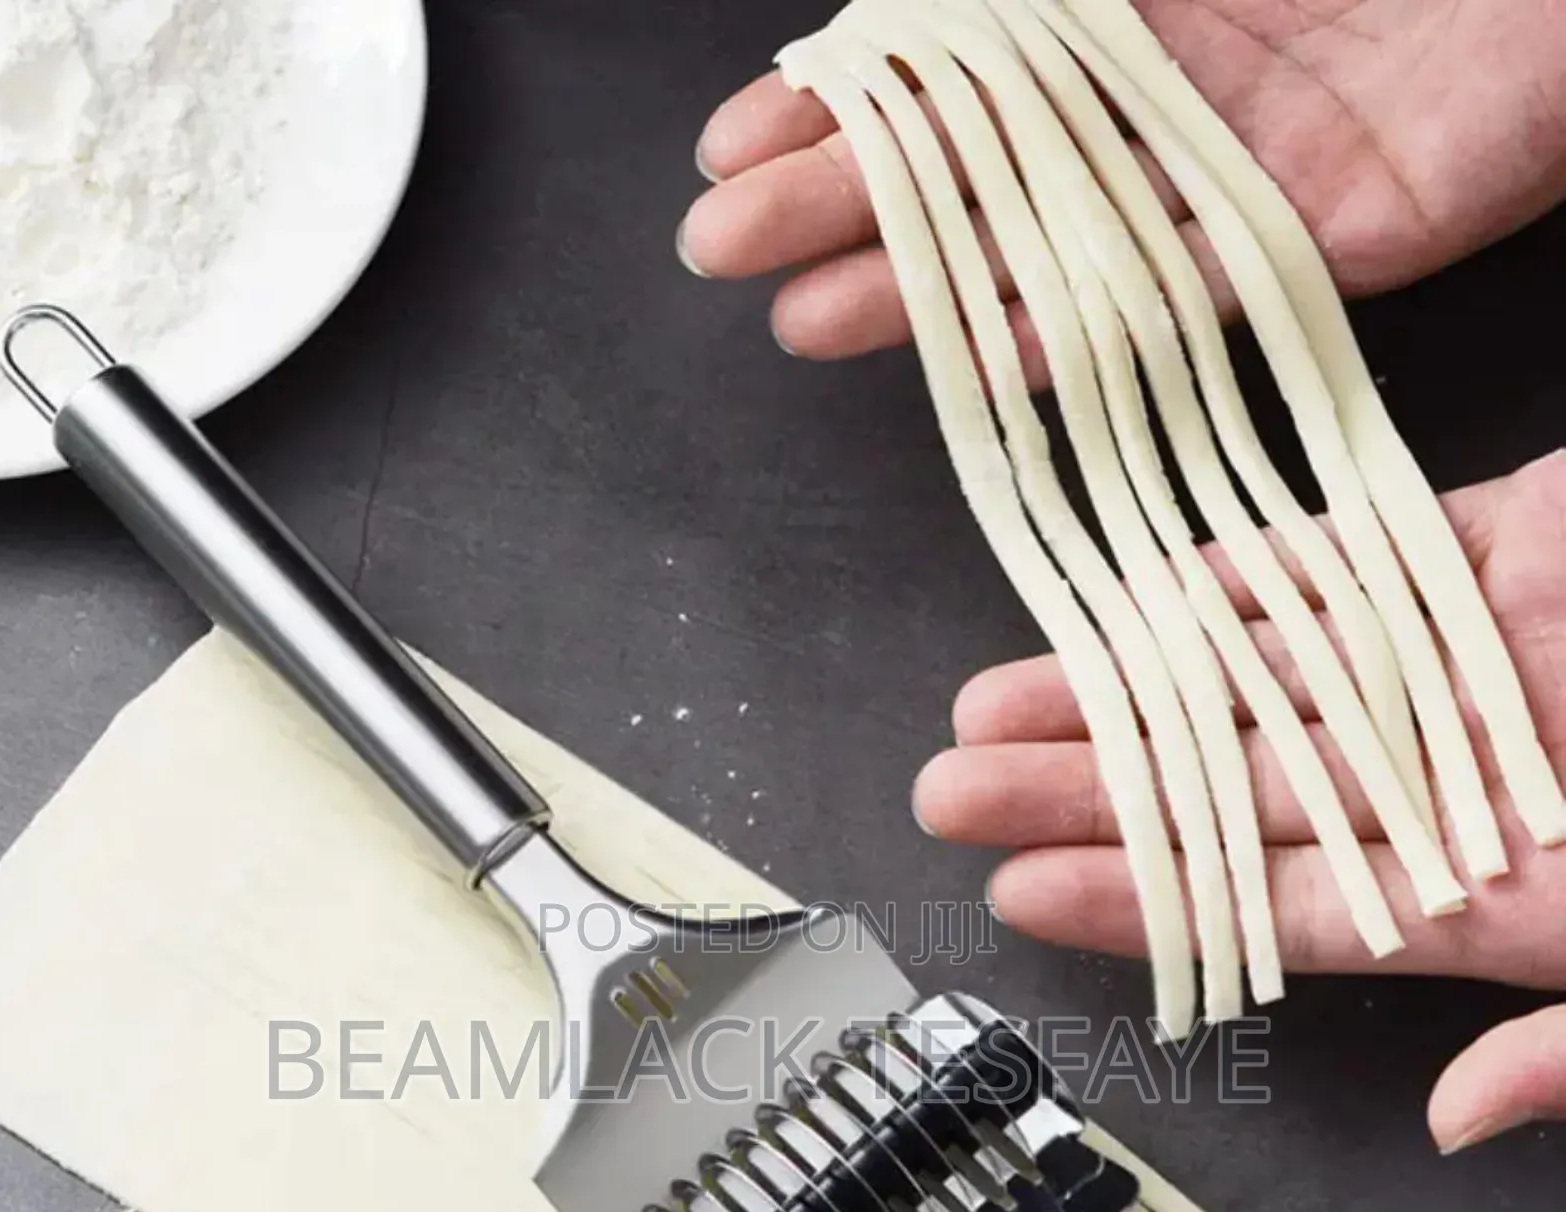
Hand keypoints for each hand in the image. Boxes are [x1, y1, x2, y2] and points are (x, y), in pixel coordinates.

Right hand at [682, 0, 1565, 379]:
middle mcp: (1149, 89)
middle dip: (833, 197)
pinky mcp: (1291, 252)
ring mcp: (1211, 178)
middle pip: (965, 159)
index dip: (833, 99)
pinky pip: (1152, 304)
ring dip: (910, 283)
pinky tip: (948, 355)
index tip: (732, 137)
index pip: (941, 56)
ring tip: (796, 314)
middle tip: (718, 241)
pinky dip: (1051, 332)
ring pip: (1032, 245)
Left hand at [910, 455, 1565, 1153]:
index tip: (1021, 887)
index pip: (1286, 909)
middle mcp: (1473, 781)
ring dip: (1133, 683)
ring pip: (1267, 676)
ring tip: (993, 696)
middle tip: (946, 790)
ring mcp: (1488, 661)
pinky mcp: (1526, 547)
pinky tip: (1144, 595)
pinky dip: (1255, 575)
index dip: (1150, 898)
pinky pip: (1360, 561)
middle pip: (1241, 791)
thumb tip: (1464, 1122)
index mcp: (1513, 897)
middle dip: (1094, 786)